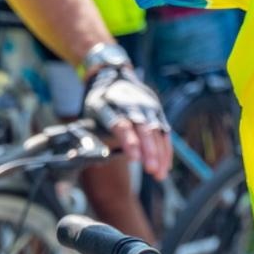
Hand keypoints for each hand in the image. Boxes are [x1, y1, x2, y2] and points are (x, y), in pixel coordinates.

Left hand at [83, 59, 173, 180]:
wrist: (113, 79)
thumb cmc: (99, 106)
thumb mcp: (88, 118)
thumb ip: (89, 142)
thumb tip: (89, 169)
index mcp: (105, 103)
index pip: (119, 122)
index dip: (128, 140)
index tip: (134, 159)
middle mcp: (128, 102)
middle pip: (142, 126)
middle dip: (148, 149)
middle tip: (151, 170)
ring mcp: (145, 104)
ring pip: (156, 128)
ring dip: (159, 152)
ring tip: (159, 174)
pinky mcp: (156, 108)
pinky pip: (164, 130)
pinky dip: (165, 148)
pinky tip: (165, 166)